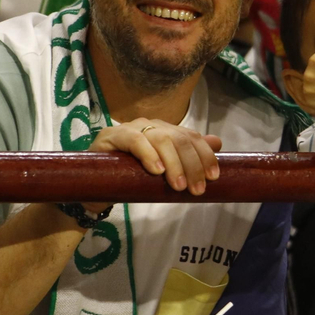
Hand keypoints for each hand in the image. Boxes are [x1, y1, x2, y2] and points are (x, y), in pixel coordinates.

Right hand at [87, 117, 221, 214]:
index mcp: (165, 131)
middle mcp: (150, 125)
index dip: (205, 155)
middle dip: (192, 164)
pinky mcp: (110, 136)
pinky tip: (156, 170)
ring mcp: (130, 128)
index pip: (191, 137)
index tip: (214, 177)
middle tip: (197, 189)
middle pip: (179, 139)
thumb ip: (188, 157)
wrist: (96, 188)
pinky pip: (134, 140)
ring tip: (179, 186)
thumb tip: (218, 142)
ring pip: (160, 139)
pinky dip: (148, 154)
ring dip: (174, 163)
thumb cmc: (132, 179)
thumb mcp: (165, 172)